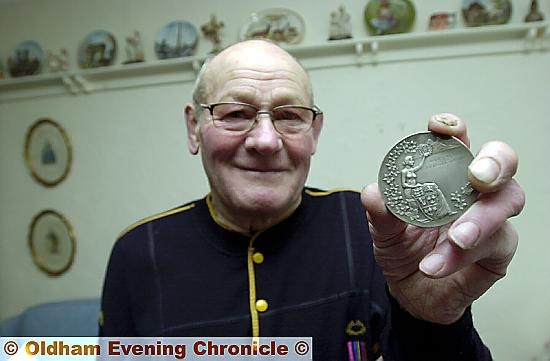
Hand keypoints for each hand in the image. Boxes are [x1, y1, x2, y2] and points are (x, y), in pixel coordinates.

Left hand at [361, 113, 524, 323]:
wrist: (411, 292)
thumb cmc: (404, 250)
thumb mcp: (384, 231)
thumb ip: (380, 212)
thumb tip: (373, 193)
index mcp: (444, 176)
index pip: (455, 143)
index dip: (453, 130)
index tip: (441, 127)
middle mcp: (471, 192)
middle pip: (500, 162)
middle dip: (493, 162)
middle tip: (477, 176)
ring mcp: (490, 219)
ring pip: (507, 201)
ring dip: (481, 218)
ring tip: (456, 237)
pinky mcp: (499, 250)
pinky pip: (494, 245)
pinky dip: (461, 255)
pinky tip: (437, 264)